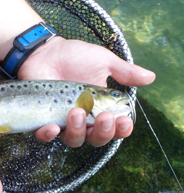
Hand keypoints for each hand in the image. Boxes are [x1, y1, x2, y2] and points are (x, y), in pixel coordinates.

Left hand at [19, 37, 155, 146]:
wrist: (46, 52)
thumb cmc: (74, 57)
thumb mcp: (103, 62)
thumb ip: (124, 72)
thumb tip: (150, 78)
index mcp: (100, 108)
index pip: (114, 128)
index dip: (121, 129)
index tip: (124, 120)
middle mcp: (83, 119)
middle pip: (96, 139)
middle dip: (103, 131)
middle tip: (103, 116)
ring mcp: (62, 121)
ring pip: (73, 140)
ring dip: (78, 131)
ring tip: (76, 112)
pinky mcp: (42, 120)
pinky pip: (44, 136)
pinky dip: (48, 135)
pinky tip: (53, 127)